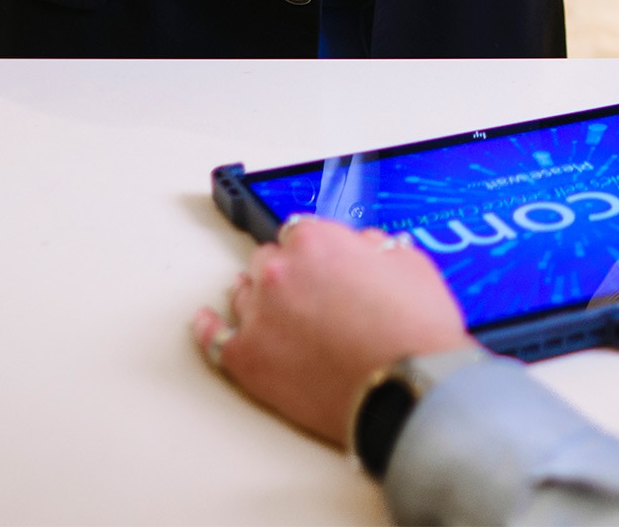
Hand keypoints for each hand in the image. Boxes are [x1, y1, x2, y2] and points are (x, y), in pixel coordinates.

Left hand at [190, 216, 472, 445]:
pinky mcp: (246, 360)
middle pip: (267, 260)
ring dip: (257, 297)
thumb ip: (378, 248)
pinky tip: (205, 322)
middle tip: (309, 292)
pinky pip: (212, 338)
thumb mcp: (411, 265)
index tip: (322, 261)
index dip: (316, 250)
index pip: (300, 231)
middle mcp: (279, 272)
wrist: (405, 387)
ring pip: (243, 294)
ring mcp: (258, 316)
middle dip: (288, 271)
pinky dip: (207, 328)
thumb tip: (366, 250)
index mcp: (316, 241)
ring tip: (270, 309)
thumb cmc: (413, 329)